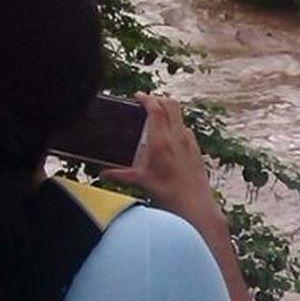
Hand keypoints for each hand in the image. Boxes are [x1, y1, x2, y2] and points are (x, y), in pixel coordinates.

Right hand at [102, 93, 221, 228]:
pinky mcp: (197, 149)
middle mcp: (178, 137)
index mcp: (162, 141)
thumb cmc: (167, 193)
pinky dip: (176, 125)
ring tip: (155, 117)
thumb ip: (120, 175)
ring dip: (168, 111)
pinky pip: (186, 129)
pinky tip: (169, 136)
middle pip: (171, 105)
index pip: (156, 109)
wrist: (195, 204)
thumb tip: (103, 173)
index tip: (138, 95)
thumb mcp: (141, 182)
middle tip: (146, 102)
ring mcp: (190, 142)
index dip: (147, 98)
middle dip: (158, 99)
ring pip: (180, 116)